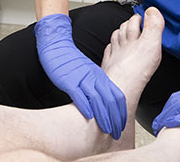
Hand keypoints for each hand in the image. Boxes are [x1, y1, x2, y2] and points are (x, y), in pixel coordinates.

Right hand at [34, 13, 126, 138]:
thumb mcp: (89, 72)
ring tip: (107, 129)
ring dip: (104, 116)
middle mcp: (94, 78)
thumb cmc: (71, 61)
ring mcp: (82, 79)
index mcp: (101, 77)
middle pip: (110, 100)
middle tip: (117, 133)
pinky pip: (79, 95)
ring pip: (98, 100)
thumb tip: (103, 103)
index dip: (121, 112)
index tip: (122, 125)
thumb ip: (96, 86)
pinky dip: (85, 106)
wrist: (57, 45)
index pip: (118, 96)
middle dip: (116, 119)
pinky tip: (89, 116)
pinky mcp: (69, 81)